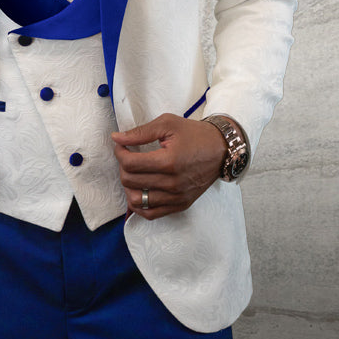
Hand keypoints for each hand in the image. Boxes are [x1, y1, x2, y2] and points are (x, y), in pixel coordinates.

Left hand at [111, 113, 226, 218]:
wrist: (221, 149)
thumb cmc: (194, 134)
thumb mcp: (167, 124)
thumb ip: (140, 132)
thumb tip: (116, 138)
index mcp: (169, 161)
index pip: (130, 164)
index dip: (119, 152)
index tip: (121, 144)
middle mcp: (173, 183)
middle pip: (130, 181)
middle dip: (123, 166)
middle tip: (129, 155)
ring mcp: (177, 197)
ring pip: (136, 200)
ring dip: (129, 186)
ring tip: (134, 173)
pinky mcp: (180, 205)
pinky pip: (150, 214)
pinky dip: (139, 204)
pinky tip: (140, 190)